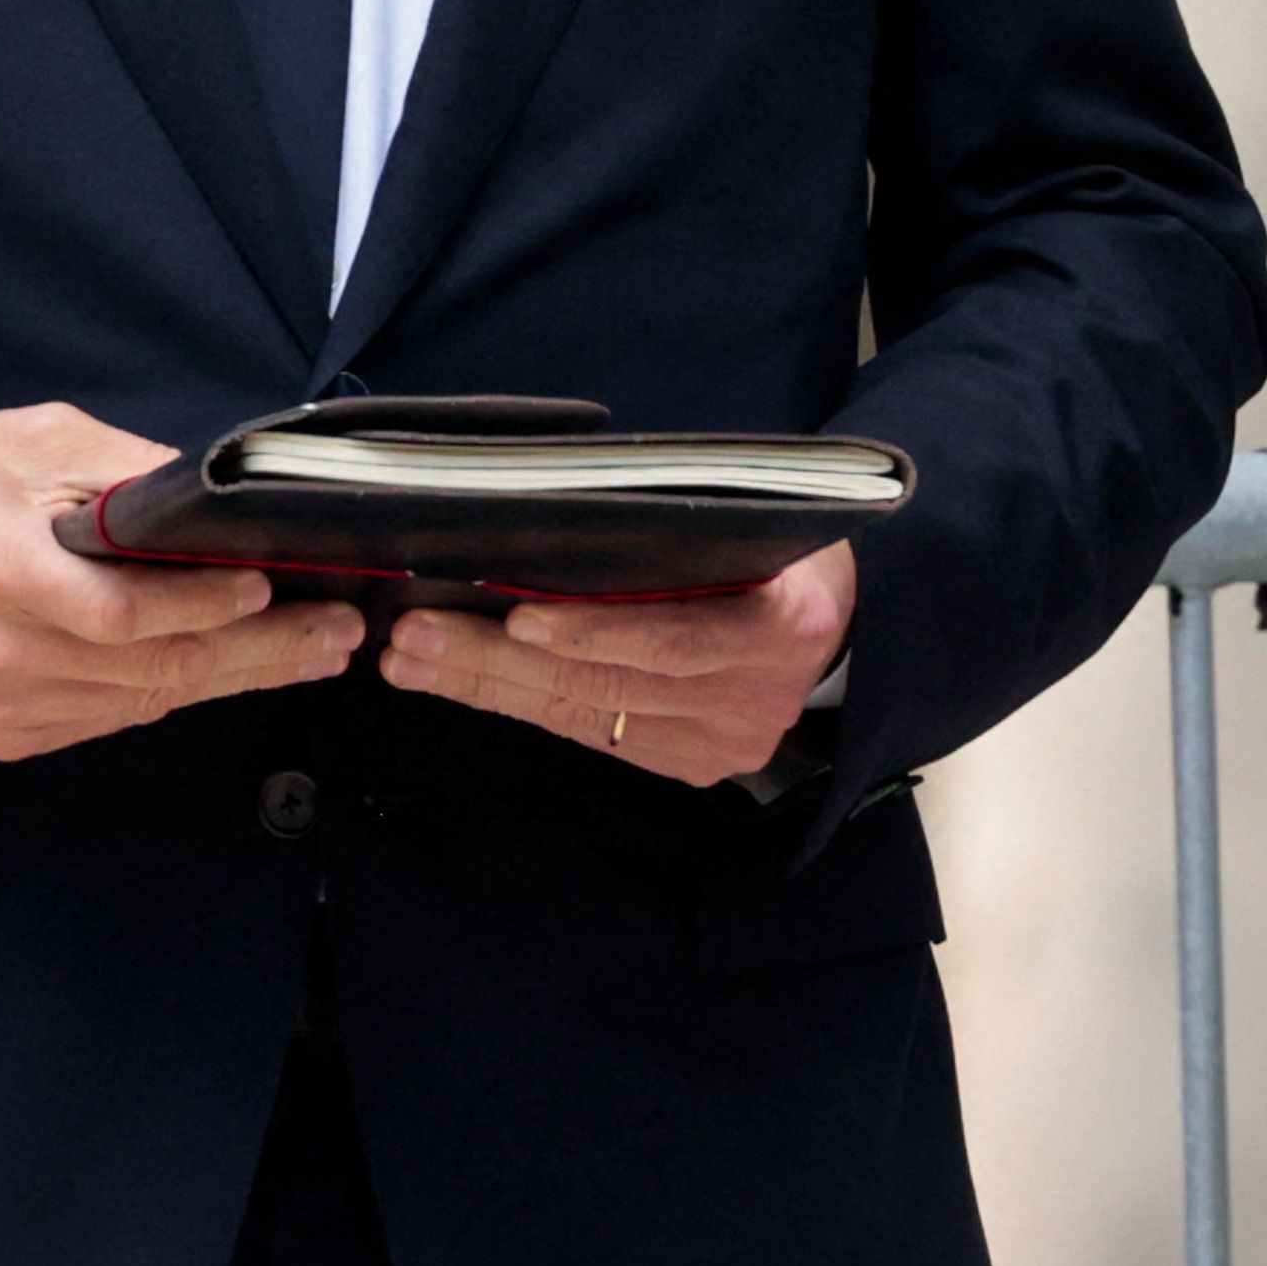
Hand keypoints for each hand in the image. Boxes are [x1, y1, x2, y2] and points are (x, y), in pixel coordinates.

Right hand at [0, 405, 365, 762]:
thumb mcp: (34, 441)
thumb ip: (126, 471)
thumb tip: (215, 501)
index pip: (117, 608)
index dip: (201, 603)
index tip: (268, 584)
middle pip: (151, 667)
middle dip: (259, 651)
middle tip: (335, 632)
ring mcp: (1, 704)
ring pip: (143, 700)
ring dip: (234, 676)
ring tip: (310, 650)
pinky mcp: (8, 735)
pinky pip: (112, 718)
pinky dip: (172, 690)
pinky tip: (228, 667)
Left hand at [378, 542, 856, 786]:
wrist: (854, 623)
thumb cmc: (785, 546)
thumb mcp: (756, 518)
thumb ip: (676, 523)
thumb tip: (550, 502)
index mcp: (783, 625)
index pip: (674, 638)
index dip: (593, 631)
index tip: (515, 617)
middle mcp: (755, 699)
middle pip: (608, 684)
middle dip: (498, 661)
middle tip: (413, 635)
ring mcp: (724, 741)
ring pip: (587, 714)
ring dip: (488, 686)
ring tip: (412, 659)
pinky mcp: (693, 763)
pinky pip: (595, 732)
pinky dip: (524, 702)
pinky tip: (461, 680)